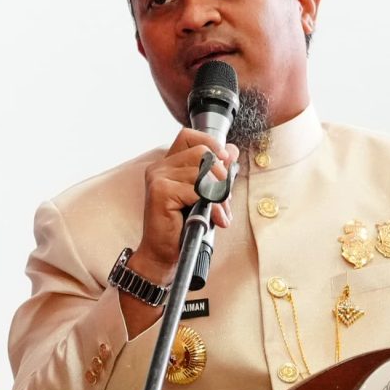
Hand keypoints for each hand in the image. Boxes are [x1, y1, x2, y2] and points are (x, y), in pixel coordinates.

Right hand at [134, 127, 235, 280]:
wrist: (163, 254)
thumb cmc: (183, 225)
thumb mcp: (205, 195)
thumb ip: (215, 173)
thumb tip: (231, 152)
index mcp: (168, 164)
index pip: (189, 136)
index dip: (211, 143)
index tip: (225, 160)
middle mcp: (160, 167)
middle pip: (201, 152)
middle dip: (221, 176)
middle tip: (225, 200)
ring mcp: (158, 178)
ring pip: (202, 172)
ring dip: (219, 195)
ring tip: (220, 213)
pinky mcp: (160, 191)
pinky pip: (197, 190)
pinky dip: (212, 205)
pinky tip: (213, 218)